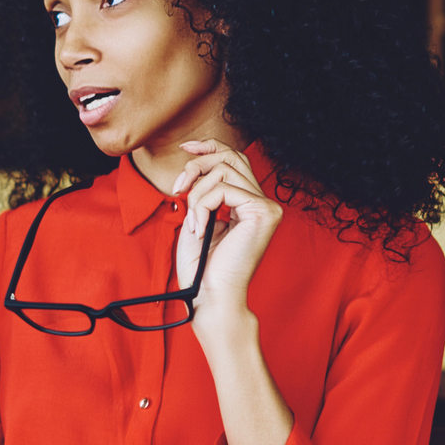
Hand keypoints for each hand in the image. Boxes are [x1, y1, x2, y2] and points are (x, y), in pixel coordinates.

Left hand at [171, 139, 283, 334]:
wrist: (211, 296)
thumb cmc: (202, 267)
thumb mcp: (198, 219)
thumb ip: (203, 192)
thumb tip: (197, 162)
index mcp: (249, 204)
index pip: (234, 159)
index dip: (210, 147)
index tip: (186, 148)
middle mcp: (263, 203)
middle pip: (231, 156)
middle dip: (197, 165)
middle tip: (178, 189)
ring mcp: (266, 207)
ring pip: (222, 172)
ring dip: (196, 195)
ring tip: (192, 223)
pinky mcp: (263, 212)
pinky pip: (222, 189)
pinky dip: (202, 206)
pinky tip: (200, 229)